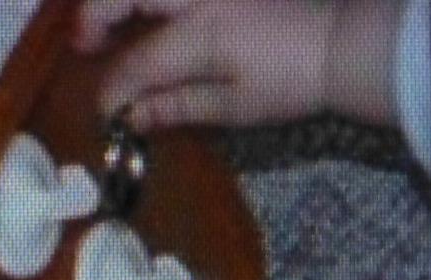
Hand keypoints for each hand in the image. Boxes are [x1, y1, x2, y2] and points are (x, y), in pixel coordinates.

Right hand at [71, 0, 393, 131]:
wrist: (343, 40)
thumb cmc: (291, 81)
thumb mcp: (234, 107)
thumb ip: (176, 106)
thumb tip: (129, 117)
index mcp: (201, 33)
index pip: (136, 63)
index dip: (112, 91)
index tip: (105, 115)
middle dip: (94, 19)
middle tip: (86, 47)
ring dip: (117, 1)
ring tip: (107, 26)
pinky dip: (146, 0)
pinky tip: (143, 16)